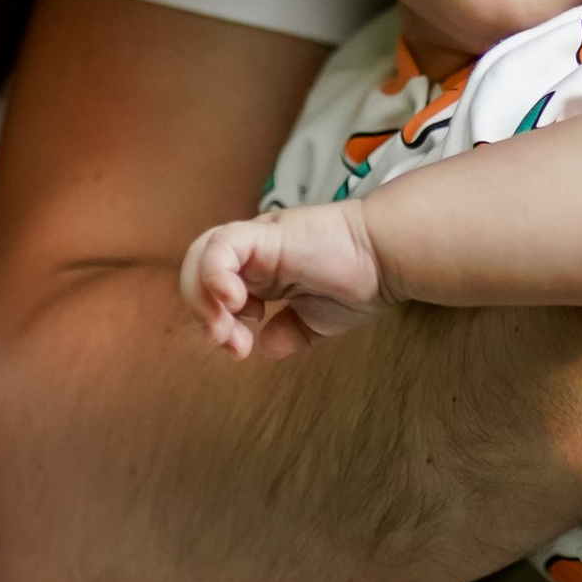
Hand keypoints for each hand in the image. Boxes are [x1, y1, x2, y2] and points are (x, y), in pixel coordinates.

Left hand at [181, 203, 386, 357]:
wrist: (385, 262)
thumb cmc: (359, 283)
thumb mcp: (313, 320)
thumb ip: (287, 332)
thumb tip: (264, 347)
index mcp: (260, 271)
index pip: (212, 290)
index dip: (214, 322)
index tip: (240, 349)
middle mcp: (252, 252)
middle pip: (196, 272)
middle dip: (202, 313)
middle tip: (229, 344)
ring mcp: (256, 239)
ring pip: (201, 255)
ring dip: (203, 299)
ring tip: (226, 329)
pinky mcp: (264, 232)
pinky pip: (222, 245)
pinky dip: (215, 274)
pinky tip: (233, 301)